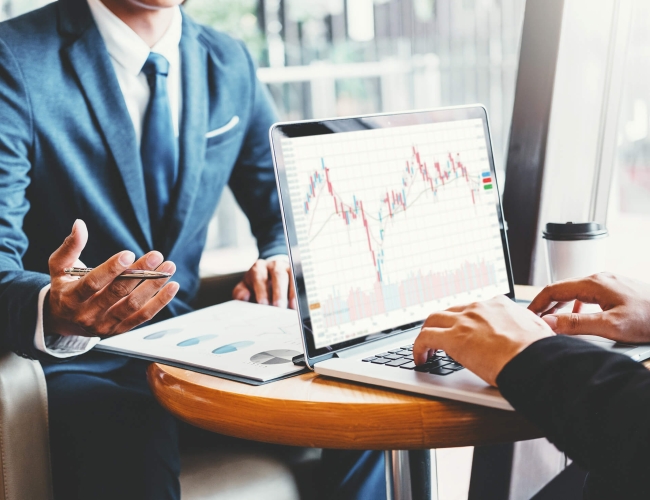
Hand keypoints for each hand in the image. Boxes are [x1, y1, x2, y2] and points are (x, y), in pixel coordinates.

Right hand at [44, 220, 178, 336]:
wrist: (64, 321)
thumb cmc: (64, 288)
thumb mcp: (59, 268)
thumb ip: (70, 247)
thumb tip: (79, 225)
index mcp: (71, 298)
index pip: (93, 283)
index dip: (111, 269)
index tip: (128, 253)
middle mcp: (88, 314)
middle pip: (117, 293)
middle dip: (139, 273)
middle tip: (156, 255)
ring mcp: (105, 325)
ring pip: (133, 305)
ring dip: (154, 286)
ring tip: (168, 268)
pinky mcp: (120, 329)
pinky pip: (144, 317)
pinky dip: (160, 302)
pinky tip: (172, 287)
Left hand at [232, 258, 295, 308]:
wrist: (269, 273)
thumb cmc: (256, 285)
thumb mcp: (245, 287)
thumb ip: (240, 292)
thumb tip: (244, 297)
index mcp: (258, 268)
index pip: (260, 277)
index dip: (262, 290)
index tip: (263, 304)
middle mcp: (274, 265)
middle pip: (278, 275)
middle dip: (279, 292)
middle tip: (278, 307)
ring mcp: (288, 268)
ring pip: (292, 276)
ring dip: (292, 292)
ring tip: (292, 307)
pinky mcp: (297, 273)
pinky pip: (300, 280)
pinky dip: (300, 292)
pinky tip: (299, 303)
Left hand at [413, 296, 553, 385]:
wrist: (535, 359)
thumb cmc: (540, 352)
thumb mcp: (538, 331)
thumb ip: (528, 328)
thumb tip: (533, 333)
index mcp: (499, 305)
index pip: (474, 308)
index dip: (465, 319)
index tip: (463, 329)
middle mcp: (479, 308)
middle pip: (450, 310)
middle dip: (442, 323)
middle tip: (438, 336)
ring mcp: (464, 321)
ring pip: (433, 320)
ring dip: (427, 333)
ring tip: (425, 348)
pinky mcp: (452, 338)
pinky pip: (425, 338)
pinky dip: (419, 347)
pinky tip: (421, 359)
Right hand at [528, 273, 649, 343]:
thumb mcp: (611, 326)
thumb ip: (577, 324)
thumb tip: (550, 322)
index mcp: (594, 283)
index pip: (553, 289)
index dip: (537, 303)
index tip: (527, 315)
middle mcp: (600, 279)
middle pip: (562, 289)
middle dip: (546, 305)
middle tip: (536, 321)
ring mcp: (609, 283)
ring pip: (575, 292)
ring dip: (561, 306)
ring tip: (553, 321)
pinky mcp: (617, 291)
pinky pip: (588, 295)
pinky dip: (576, 306)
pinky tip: (580, 317)